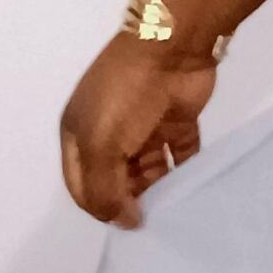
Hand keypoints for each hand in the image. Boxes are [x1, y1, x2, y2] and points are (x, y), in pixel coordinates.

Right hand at [60, 35, 217, 227]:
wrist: (172, 48)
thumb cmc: (125, 96)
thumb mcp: (99, 144)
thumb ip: (104, 189)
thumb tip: (124, 221)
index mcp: (79, 134)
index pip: (82, 185)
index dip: (100, 207)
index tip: (127, 224)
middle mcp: (109, 133)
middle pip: (116, 180)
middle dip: (129, 201)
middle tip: (152, 223)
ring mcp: (144, 127)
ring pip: (148, 172)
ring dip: (158, 191)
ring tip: (173, 213)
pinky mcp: (177, 123)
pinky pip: (179, 158)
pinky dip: (184, 174)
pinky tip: (193, 193)